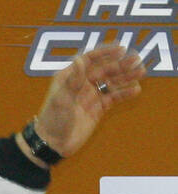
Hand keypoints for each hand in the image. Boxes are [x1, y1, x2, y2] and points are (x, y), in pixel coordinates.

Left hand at [24, 44, 145, 163]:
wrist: (52, 144)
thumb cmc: (52, 120)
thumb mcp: (61, 99)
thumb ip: (73, 80)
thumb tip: (80, 60)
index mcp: (70, 77)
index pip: (89, 59)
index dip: (105, 53)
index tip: (121, 49)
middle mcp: (81, 84)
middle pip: (105, 69)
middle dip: (121, 64)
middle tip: (137, 60)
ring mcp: (91, 96)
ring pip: (112, 82)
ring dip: (126, 76)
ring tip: (141, 72)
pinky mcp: (98, 108)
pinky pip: (114, 97)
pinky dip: (124, 93)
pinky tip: (136, 90)